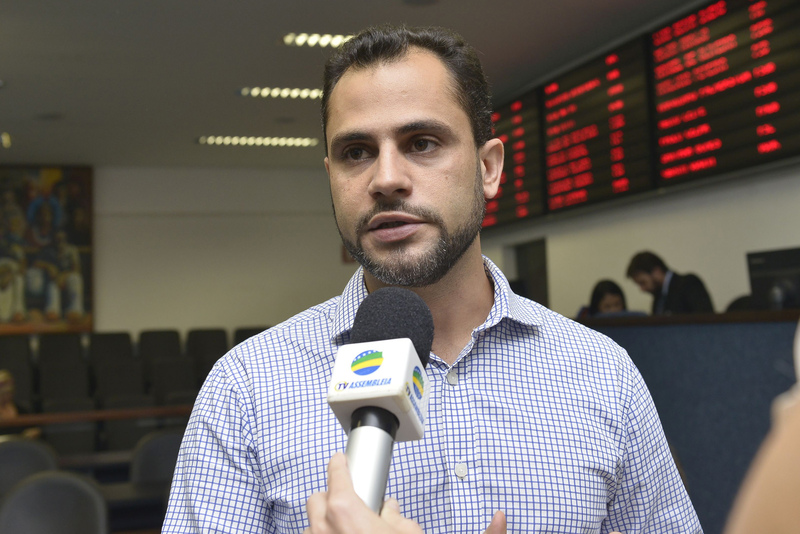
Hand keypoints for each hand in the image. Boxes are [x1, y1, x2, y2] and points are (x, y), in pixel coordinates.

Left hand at [305, 452, 508, 533]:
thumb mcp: (407, 533)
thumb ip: (397, 518)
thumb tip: (392, 511)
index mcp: (344, 509)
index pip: (335, 474)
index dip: (338, 464)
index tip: (339, 460)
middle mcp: (324, 526)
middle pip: (316, 499)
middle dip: (330, 497)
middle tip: (348, 503)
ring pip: (312, 525)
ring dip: (324, 524)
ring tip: (345, 531)